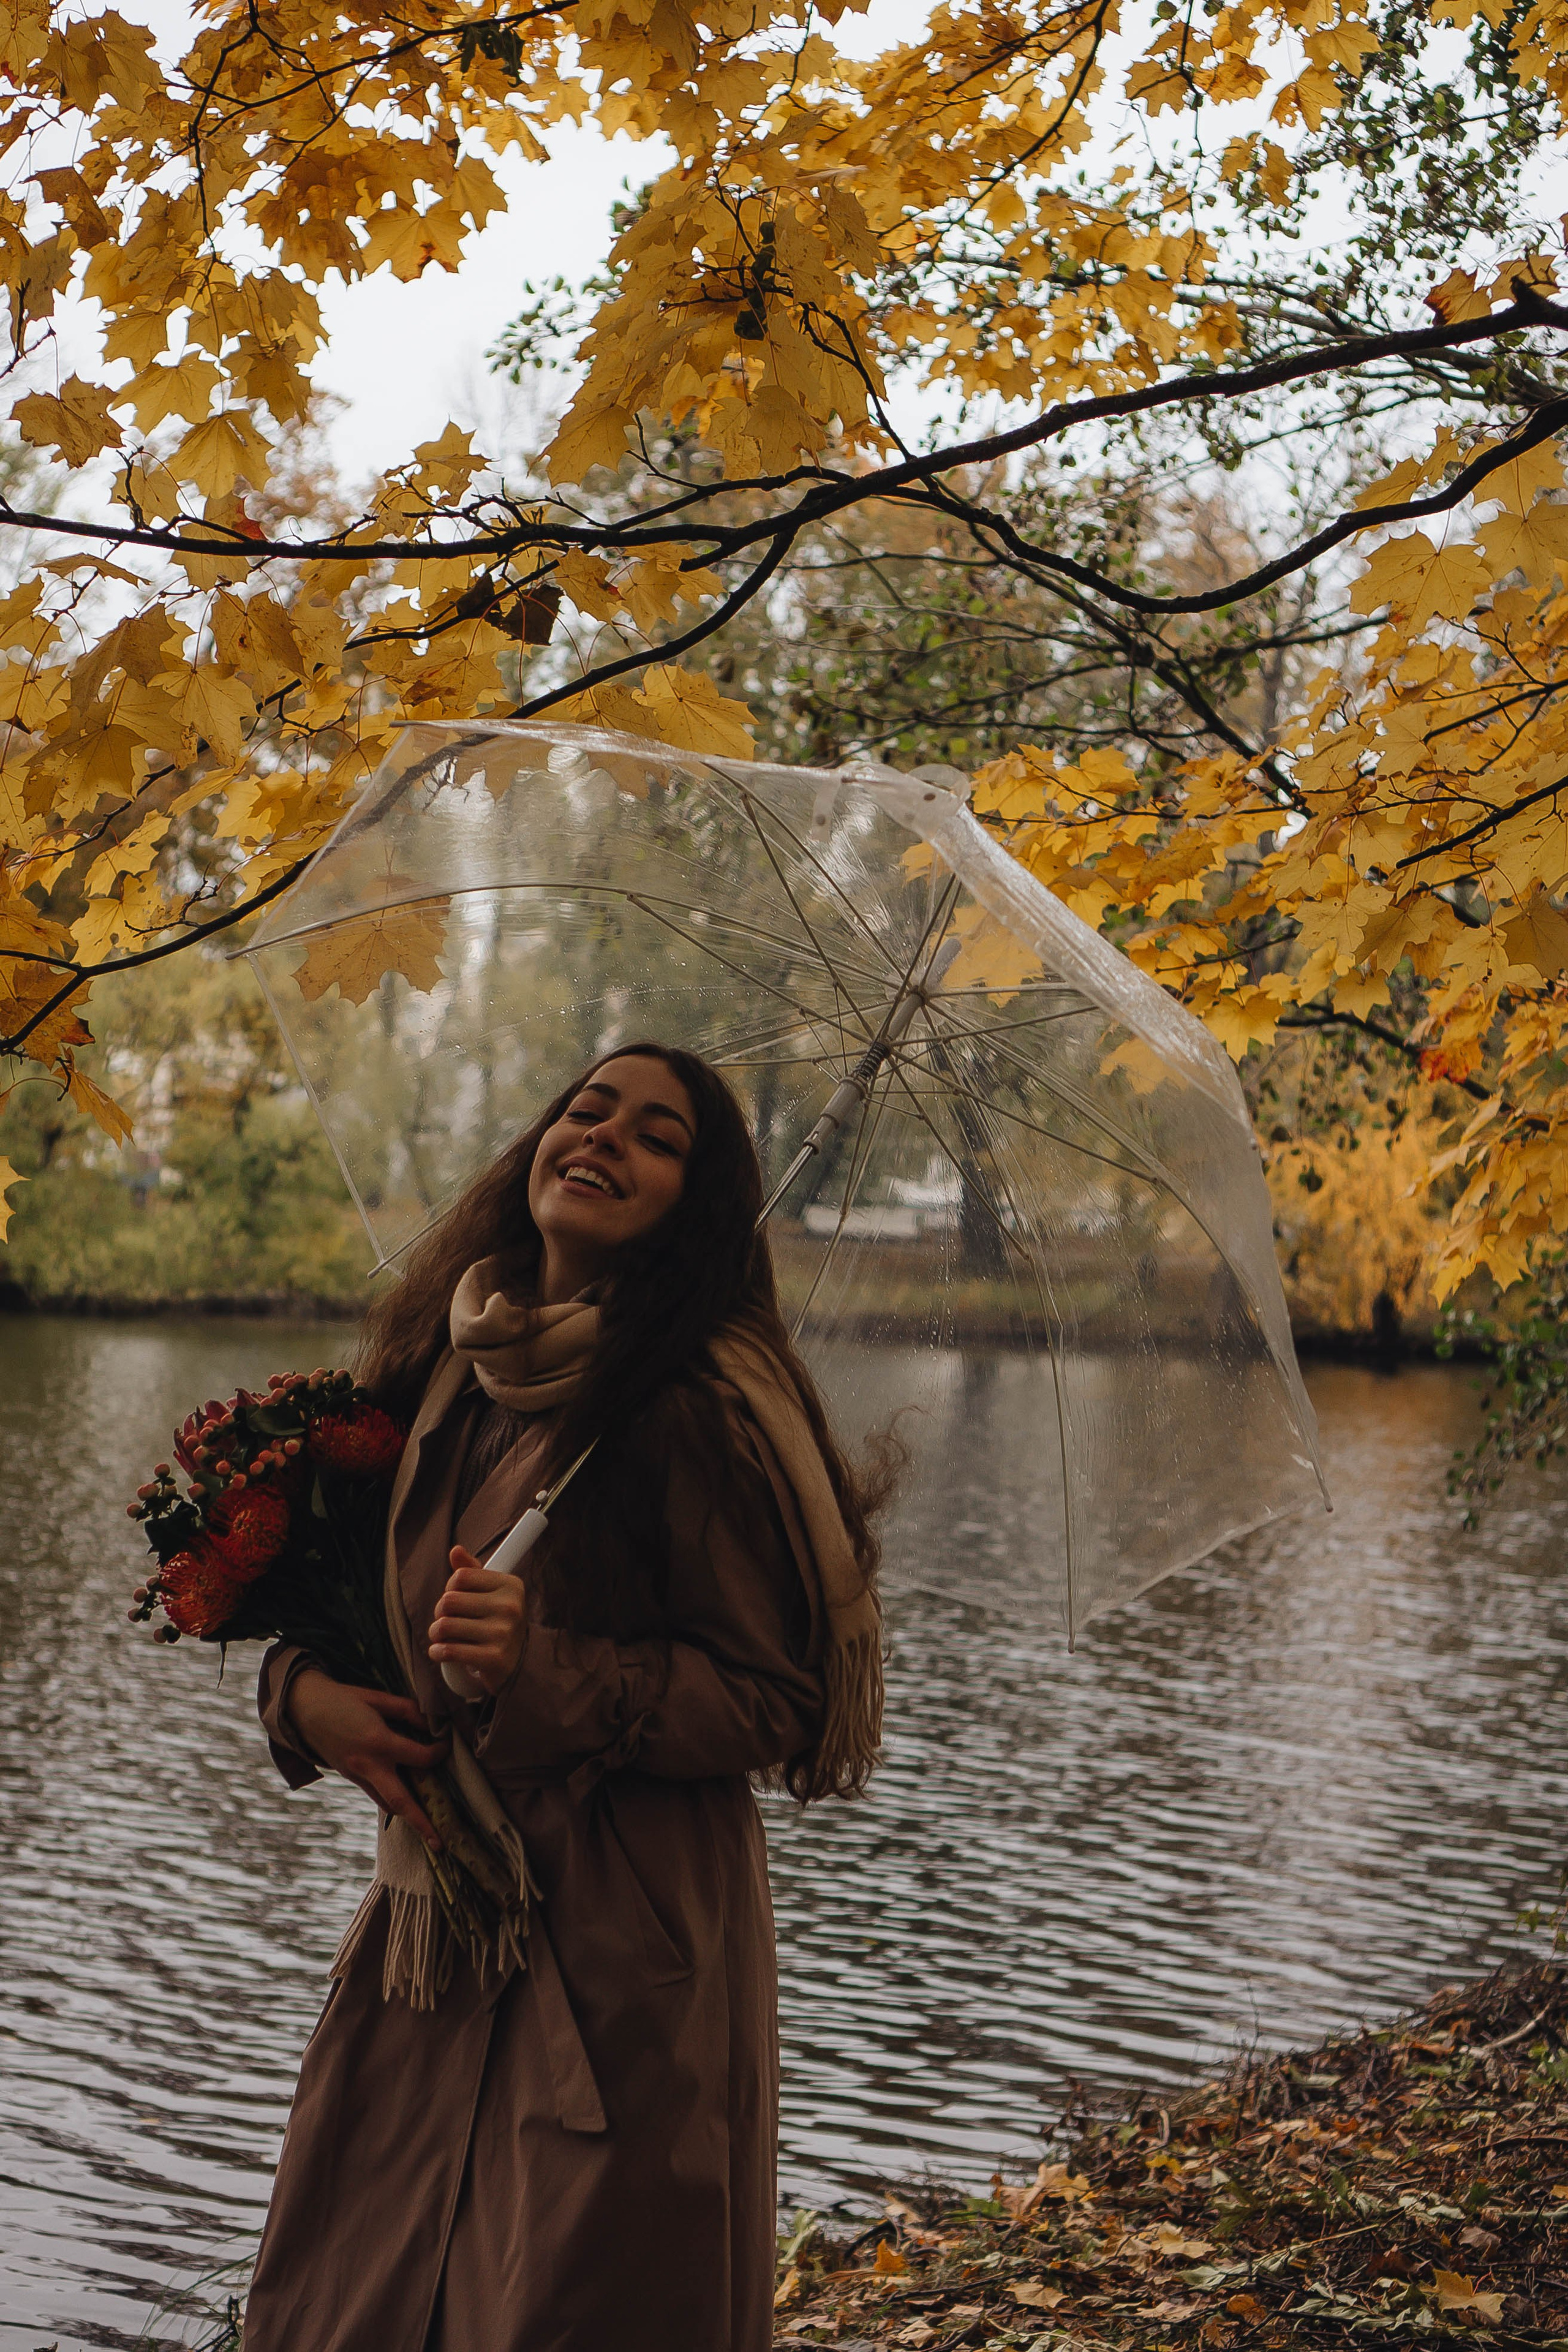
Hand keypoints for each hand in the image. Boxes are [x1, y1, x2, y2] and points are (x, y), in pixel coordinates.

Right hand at [287, 1669, 449, 1851]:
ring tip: (428, 1829)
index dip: (439, 1752)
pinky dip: (392, 1800)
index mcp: (377, 1742)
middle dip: (421, 1823)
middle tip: (440, 1844)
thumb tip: (432, 1724)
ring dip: (407, 1816)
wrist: (303, 1709)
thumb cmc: (343, 1699)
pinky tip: (406, 1801)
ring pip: (387, 1804)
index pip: (419, 1758)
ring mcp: (357, 1775)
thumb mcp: (377, 1698)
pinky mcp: (350, 1778)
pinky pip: (375, 1795)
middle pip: (400, 1801)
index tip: (447, 1746)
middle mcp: (367, 1766)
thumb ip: (407, 1710)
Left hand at [428, 1545, 527, 1696]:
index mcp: (510, 1585)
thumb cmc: (498, 1621)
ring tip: (442, 1637)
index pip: (460, 1577)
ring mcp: (503, 1633)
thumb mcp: (491, 1592)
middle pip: (449, 1600)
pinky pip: (449, 1650)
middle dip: (440, 1612)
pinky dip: (437, 1652)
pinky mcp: (493, 1658)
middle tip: (447, 1620)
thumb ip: (472, 1570)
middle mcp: (510, 1607)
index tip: (456, 1599)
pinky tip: (439, 1652)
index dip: (450, 1588)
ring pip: (444, 1626)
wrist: (517, 1662)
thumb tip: (455, 1550)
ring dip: (436, 1633)